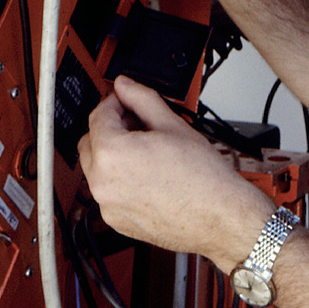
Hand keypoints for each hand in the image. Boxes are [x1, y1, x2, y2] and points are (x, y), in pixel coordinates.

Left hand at [76, 77, 271, 268]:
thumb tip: (126, 86)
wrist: (218, 217)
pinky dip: (119, 180)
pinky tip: (147, 174)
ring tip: (146, 150)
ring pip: (97, 169)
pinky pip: (108, 192)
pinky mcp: (116, 221)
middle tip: (136, 122)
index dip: (114, 102)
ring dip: (112, 154)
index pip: (98, 116)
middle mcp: (102, 183)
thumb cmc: (202, 178)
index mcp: (111, 154)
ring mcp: (108, 206)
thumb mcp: (172, 125)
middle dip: (110, 128)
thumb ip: (141, 99)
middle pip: (90, 142)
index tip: (126, 100)